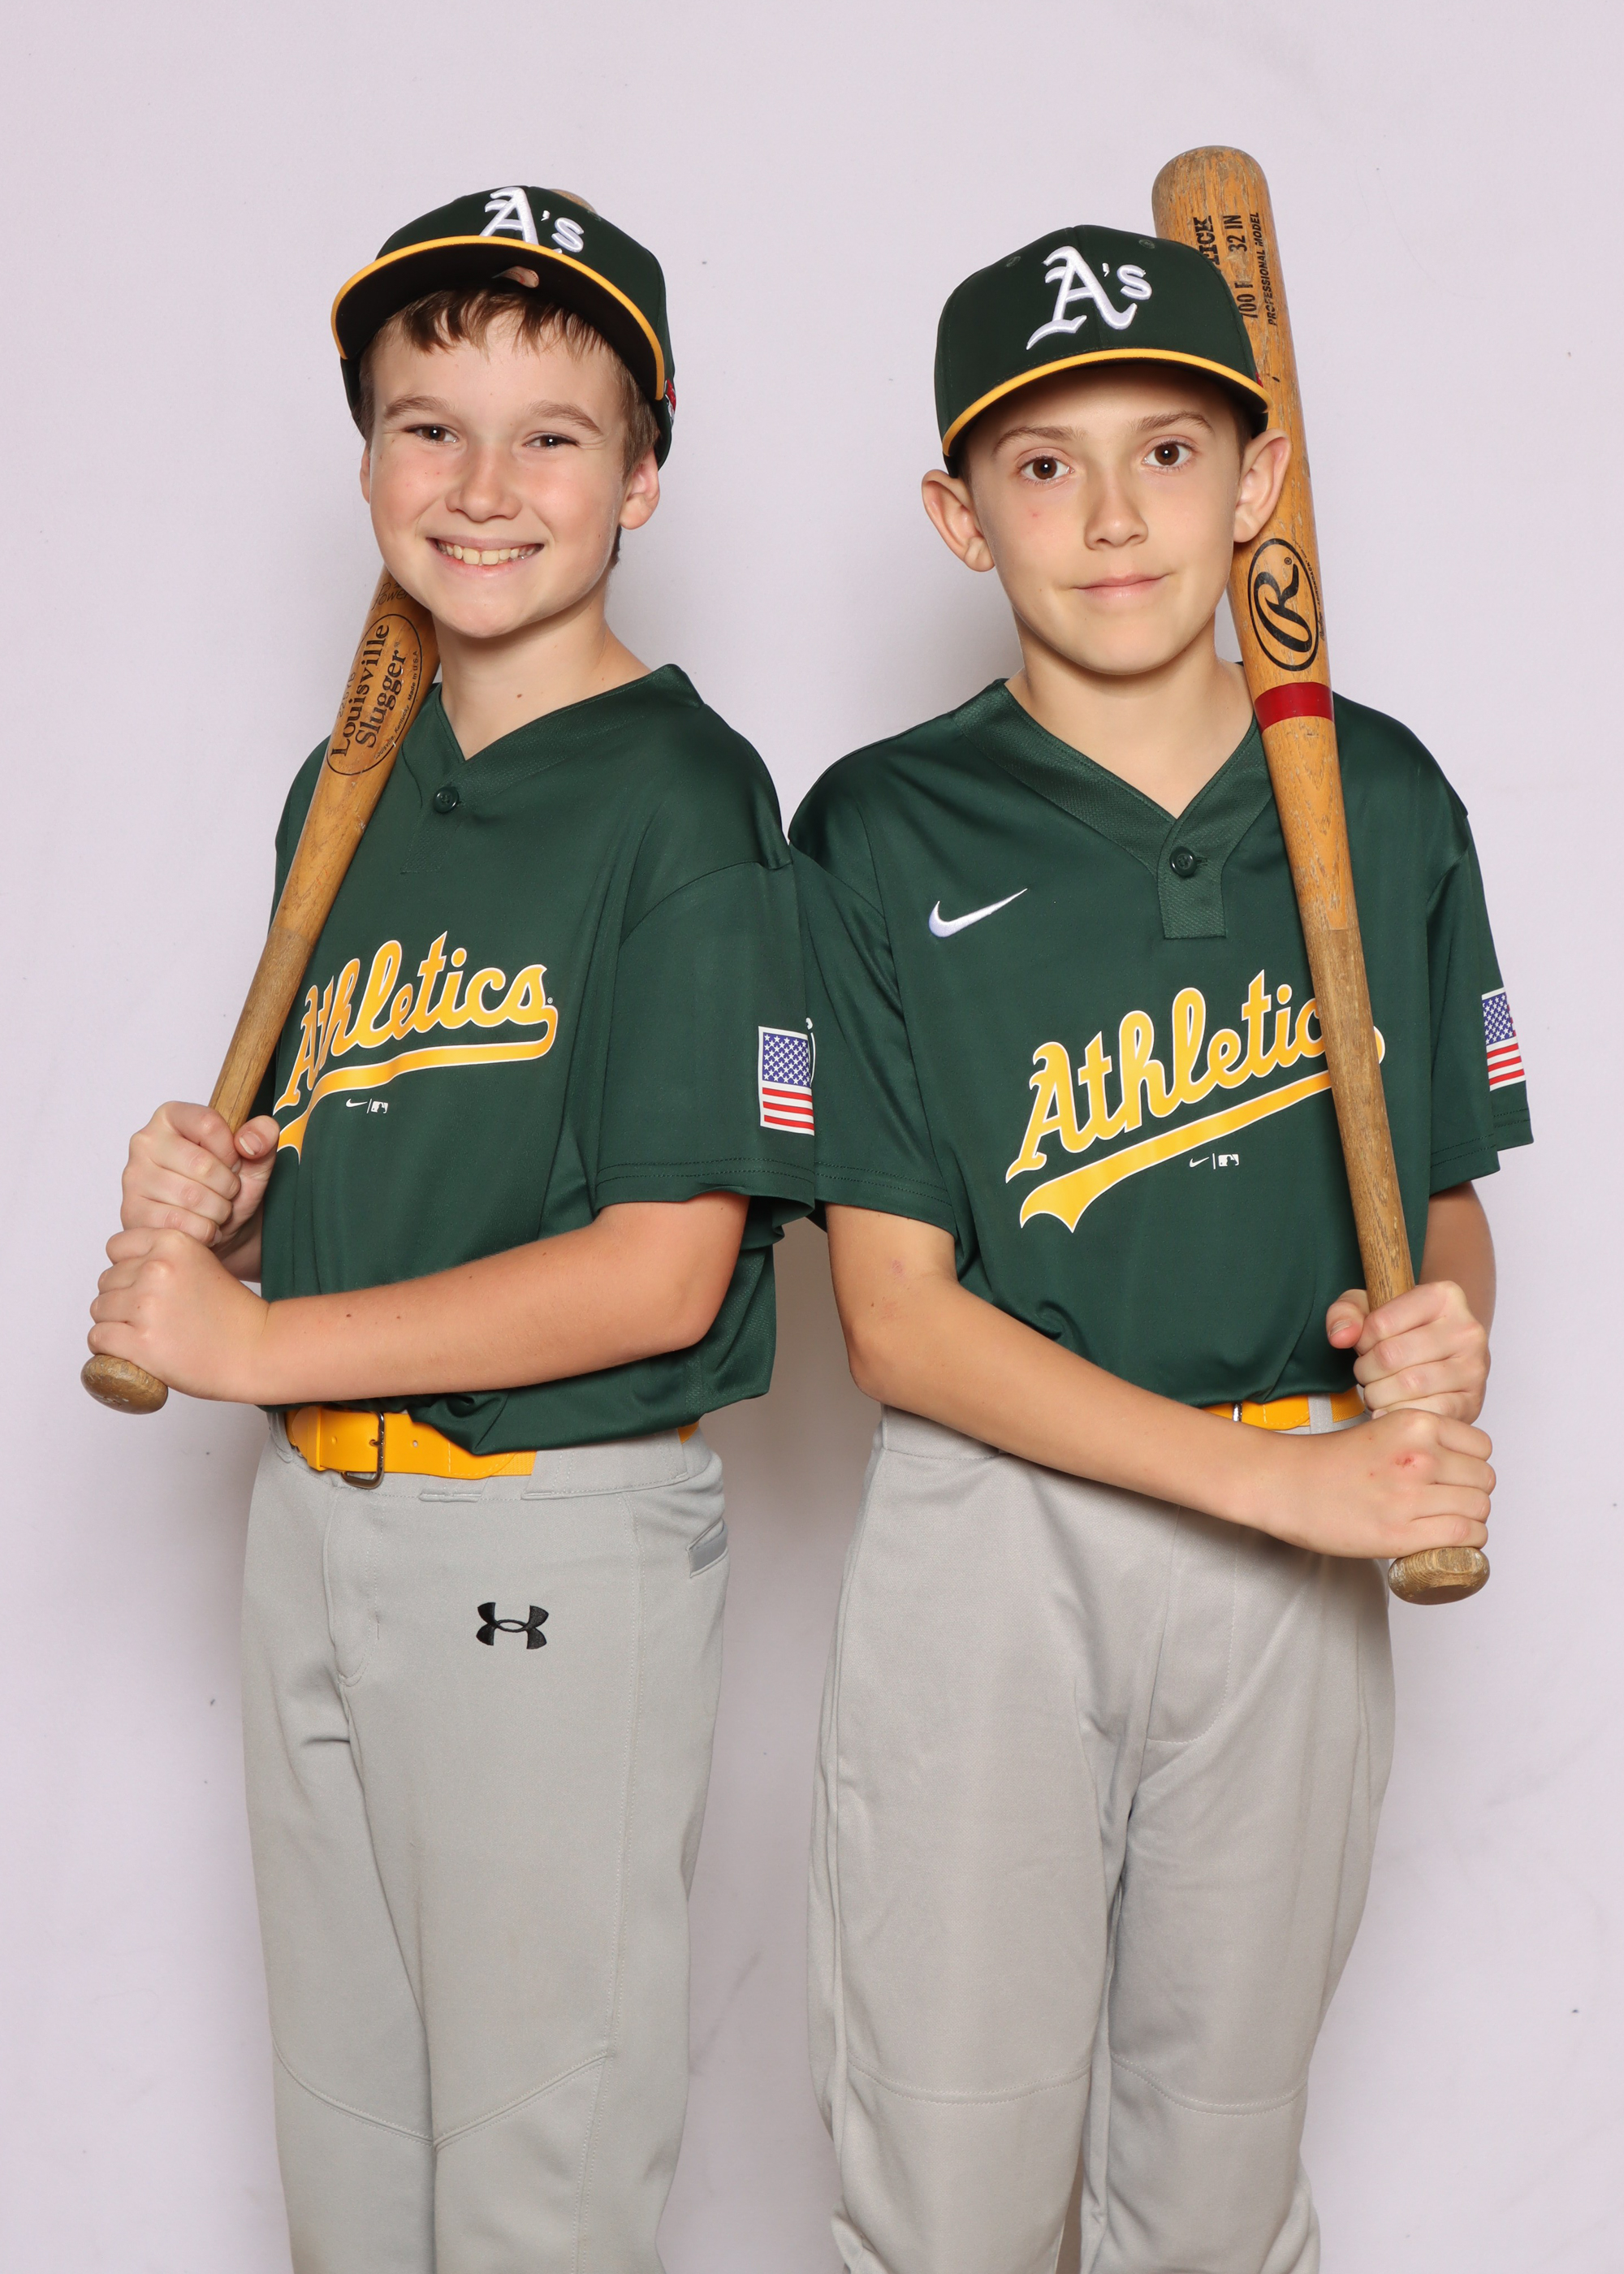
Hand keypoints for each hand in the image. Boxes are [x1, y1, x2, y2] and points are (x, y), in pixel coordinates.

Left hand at [89, 1227, 271, 1401]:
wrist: (257, 1350)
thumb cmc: (233, 1314)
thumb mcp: (201, 1264)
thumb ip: (165, 1260)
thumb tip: (122, 1271)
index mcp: (173, 1243)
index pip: (117, 1247)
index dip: (127, 1269)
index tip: (142, 1287)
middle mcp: (157, 1269)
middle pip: (106, 1281)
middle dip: (121, 1300)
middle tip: (150, 1318)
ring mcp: (147, 1305)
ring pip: (99, 1310)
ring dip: (113, 1324)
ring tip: (143, 1335)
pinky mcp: (140, 1342)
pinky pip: (98, 1338)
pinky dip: (108, 1348)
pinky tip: (130, 1351)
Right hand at [121, 1102, 279, 1253]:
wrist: (218, 1230)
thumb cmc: (228, 1187)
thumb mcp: (256, 1159)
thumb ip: (263, 1137)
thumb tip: (250, 1141)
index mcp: (172, 1116)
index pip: (208, 1124)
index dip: (231, 1151)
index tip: (232, 1163)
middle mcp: (145, 1141)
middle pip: (201, 1165)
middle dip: (227, 1187)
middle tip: (226, 1193)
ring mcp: (134, 1177)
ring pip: (191, 1198)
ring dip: (217, 1212)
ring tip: (216, 1210)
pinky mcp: (132, 1211)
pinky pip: (178, 1224)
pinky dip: (203, 1231)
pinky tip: (204, 1227)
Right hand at [1262, 1407, 1492, 1560]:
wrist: (1286, 1484)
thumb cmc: (1328, 1461)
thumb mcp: (1383, 1430)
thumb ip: (1421, 1441)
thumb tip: (1459, 1467)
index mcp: (1415, 1424)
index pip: (1481, 1447)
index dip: (1472, 1464)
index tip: (1457, 1476)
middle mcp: (1419, 1456)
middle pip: (1484, 1480)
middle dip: (1473, 1493)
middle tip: (1451, 1504)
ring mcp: (1411, 1495)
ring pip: (1479, 1509)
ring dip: (1472, 1520)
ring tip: (1449, 1524)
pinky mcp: (1402, 1533)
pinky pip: (1464, 1537)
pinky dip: (1467, 1543)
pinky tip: (1450, 1542)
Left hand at [1326, 1280, 1489, 1422]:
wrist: (1445, 1355)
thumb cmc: (1404, 1329)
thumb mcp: (1369, 1307)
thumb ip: (1345, 1313)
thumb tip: (1340, 1337)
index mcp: (1444, 1296)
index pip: (1380, 1323)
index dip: (1361, 1341)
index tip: (1367, 1345)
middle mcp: (1467, 1329)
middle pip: (1391, 1356)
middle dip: (1366, 1371)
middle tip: (1367, 1373)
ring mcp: (1475, 1367)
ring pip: (1407, 1386)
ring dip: (1378, 1394)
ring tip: (1378, 1389)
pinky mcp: (1473, 1401)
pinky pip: (1426, 1413)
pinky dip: (1399, 1415)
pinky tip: (1391, 1409)